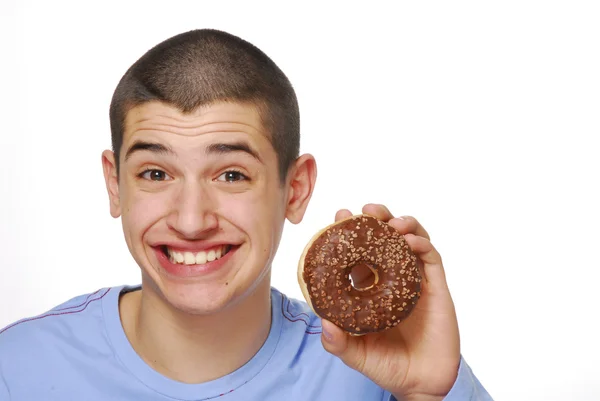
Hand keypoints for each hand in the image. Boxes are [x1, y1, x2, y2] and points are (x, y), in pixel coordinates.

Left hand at [320, 204, 459, 400]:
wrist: (420, 383)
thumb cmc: (386, 365)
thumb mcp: (355, 354)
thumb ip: (338, 342)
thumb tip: (325, 323)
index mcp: (370, 286)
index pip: (359, 251)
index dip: (351, 232)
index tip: (339, 216)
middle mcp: (392, 277)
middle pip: (386, 237)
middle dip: (377, 218)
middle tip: (366, 210)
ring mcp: (415, 279)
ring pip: (411, 239)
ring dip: (402, 224)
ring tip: (390, 222)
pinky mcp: (436, 287)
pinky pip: (431, 258)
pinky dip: (422, 244)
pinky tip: (410, 242)